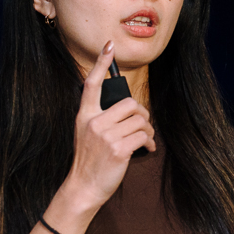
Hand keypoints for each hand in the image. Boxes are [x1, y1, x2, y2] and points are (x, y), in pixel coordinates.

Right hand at [64, 40, 156, 209]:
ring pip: (140, 120)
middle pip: (129, 103)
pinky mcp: (118, 149)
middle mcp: (94, 122)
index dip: (101, 63)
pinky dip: (149, 143)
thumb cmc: (90, 162)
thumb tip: (129, 110)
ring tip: (146, 140)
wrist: (84, 187)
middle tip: (144, 125)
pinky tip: (147, 150)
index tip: (109, 46)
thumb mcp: (87, 135)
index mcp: (84, 115)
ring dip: (148, 130)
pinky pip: (143, 136)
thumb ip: (101, 119)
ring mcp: (105, 136)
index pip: (91, 84)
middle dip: (142, 114)